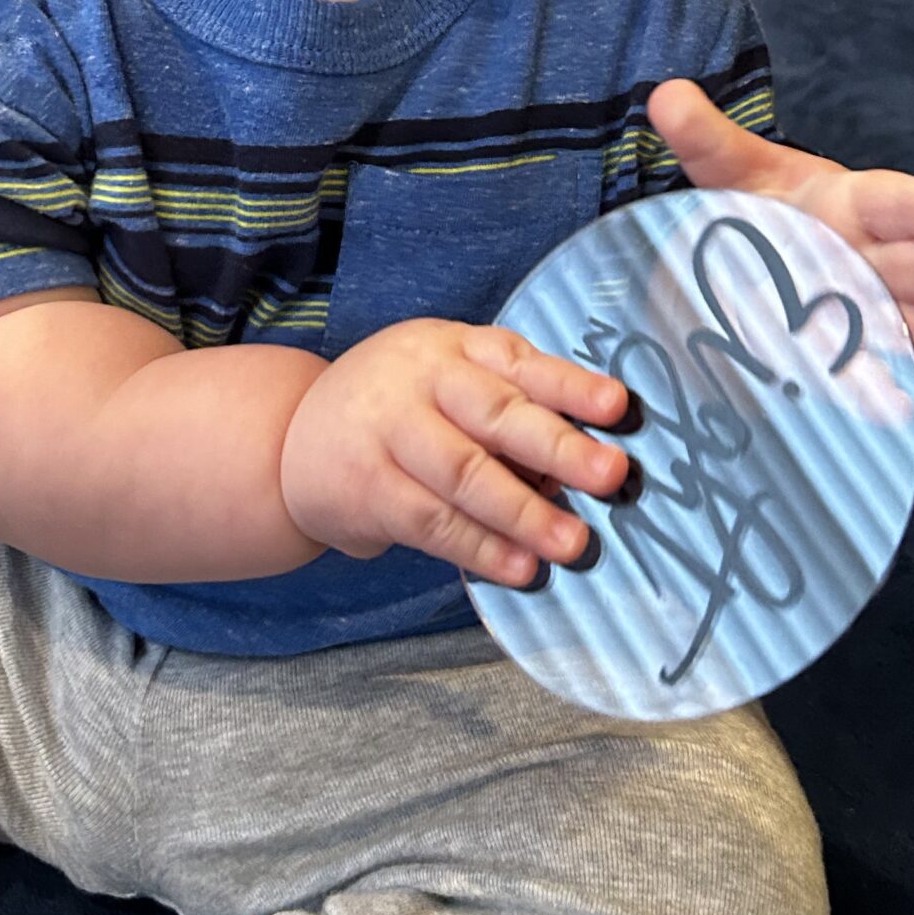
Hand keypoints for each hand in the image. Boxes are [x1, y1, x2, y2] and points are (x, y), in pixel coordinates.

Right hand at [280, 319, 630, 586]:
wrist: (294, 436)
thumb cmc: (400, 410)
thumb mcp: (447, 382)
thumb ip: (507, 409)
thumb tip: (580, 468)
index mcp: (454, 347)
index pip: (519, 362)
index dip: (571, 385)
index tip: (619, 407)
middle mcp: (420, 379)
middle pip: (495, 413)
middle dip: (558, 446)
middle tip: (611, 475)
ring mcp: (387, 431)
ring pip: (464, 473)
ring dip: (523, 513)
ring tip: (572, 543)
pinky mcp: (364, 486)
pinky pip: (431, 522)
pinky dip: (479, 548)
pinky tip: (518, 567)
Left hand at [648, 80, 913, 368]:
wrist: (744, 249)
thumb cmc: (760, 203)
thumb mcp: (732, 170)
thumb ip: (706, 138)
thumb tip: (666, 96)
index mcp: (849, 205)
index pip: (900, 202)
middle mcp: (870, 257)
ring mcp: (867, 307)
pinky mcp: (846, 349)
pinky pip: (868, 369)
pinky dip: (880, 389)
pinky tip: (897, 409)